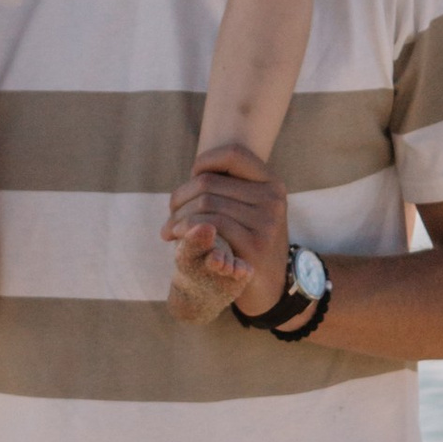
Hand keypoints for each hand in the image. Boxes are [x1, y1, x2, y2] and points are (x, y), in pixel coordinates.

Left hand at [164, 152, 290, 318]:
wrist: (270, 287)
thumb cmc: (247, 245)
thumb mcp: (248, 212)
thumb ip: (228, 191)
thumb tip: (192, 177)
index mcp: (271, 183)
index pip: (233, 154)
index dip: (204, 162)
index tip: (191, 181)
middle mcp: (273, 198)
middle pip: (209, 181)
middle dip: (180, 197)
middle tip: (170, 215)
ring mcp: (266, 221)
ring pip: (206, 203)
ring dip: (178, 216)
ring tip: (170, 230)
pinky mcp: (255, 245)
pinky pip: (210, 225)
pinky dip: (187, 228)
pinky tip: (178, 237)